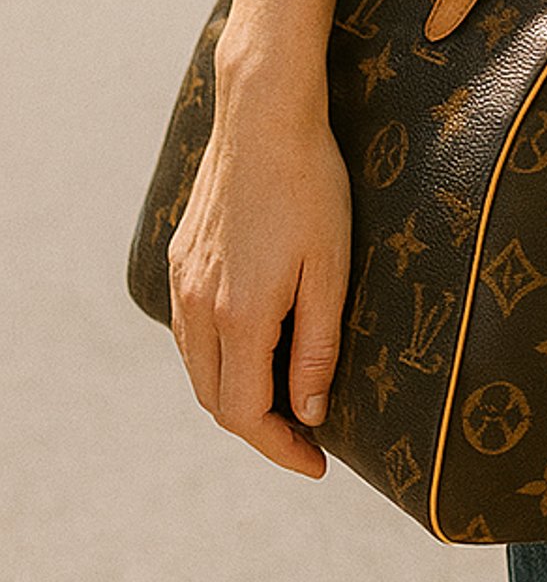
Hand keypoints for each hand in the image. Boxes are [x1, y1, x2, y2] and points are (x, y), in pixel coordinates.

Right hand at [167, 92, 351, 481]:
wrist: (264, 116)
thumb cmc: (311, 186)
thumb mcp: (332, 267)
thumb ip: (318, 345)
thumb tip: (309, 413)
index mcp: (239, 316)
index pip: (246, 414)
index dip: (280, 448)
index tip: (316, 464)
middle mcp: (199, 306)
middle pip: (216, 400)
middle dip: (259, 428)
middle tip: (306, 435)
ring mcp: (184, 282)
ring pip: (198, 368)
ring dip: (236, 393)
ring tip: (285, 397)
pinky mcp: (180, 259)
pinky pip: (190, 331)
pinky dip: (218, 358)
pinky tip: (254, 347)